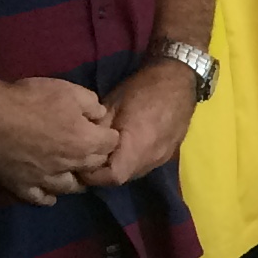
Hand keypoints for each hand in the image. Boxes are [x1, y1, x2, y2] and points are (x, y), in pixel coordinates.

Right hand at [0, 75, 117, 205]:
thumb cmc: (28, 99)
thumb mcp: (67, 90)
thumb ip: (91, 104)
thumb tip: (100, 116)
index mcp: (85, 141)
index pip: (112, 144)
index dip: (107, 135)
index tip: (100, 130)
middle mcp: (69, 165)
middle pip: (94, 166)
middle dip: (95, 157)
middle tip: (88, 149)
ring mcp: (45, 179)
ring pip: (70, 187)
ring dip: (75, 179)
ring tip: (72, 172)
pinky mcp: (22, 186)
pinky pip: (41, 198)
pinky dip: (48, 196)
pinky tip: (50, 192)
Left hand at [83, 60, 197, 188]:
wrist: (178, 78)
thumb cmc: (142, 88)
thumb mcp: (110, 106)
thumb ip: (96, 132)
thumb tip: (81, 148)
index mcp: (137, 146)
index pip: (111, 177)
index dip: (92, 175)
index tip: (79, 162)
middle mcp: (151, 158)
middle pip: (121, 179)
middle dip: (102, 172)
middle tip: (88, 155)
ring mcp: (162, 157)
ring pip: (133, 173)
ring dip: (117, 166)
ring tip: (107, 149)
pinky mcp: (168, 153)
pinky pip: (144, 164)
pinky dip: (131, 160)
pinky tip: (126, 145)